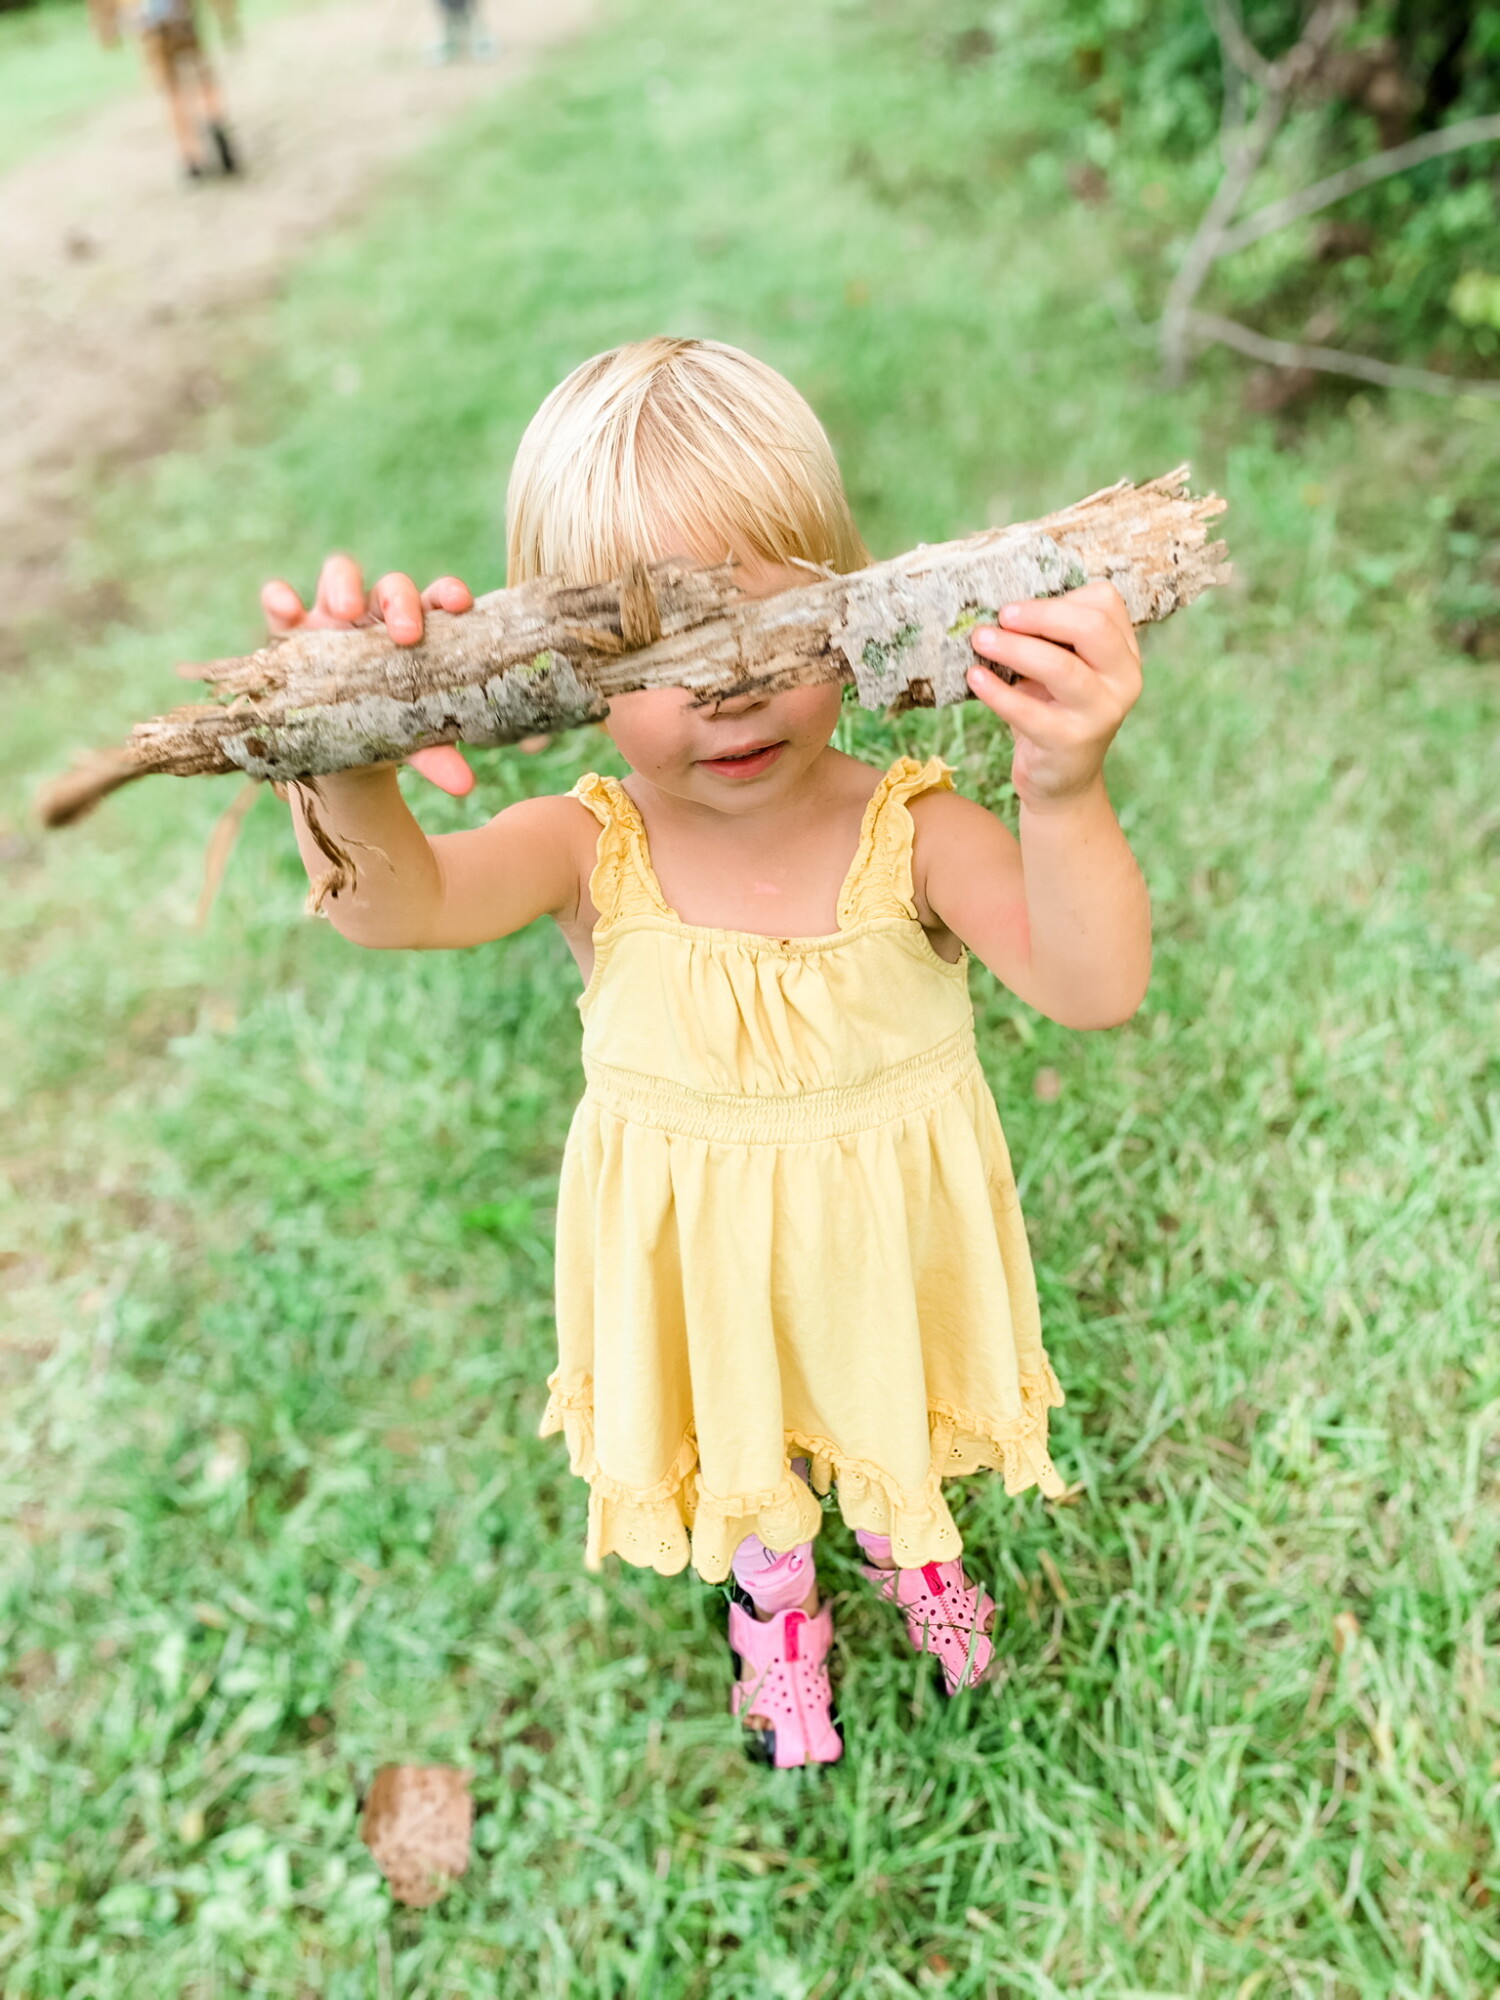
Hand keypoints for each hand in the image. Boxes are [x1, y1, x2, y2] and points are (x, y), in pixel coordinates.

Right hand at [261, 554, 476, 794]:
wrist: (337, 752)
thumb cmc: (386, 731)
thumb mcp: (410, 743)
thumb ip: (436, 756)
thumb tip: (465, 785)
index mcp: (418, 633)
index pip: (437, 599)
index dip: (448, 593)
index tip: (459, 603)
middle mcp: (377, 616)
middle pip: (392, 586)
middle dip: (400, 601)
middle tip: (406, 634)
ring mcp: (331, 617)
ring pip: (339, 575)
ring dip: (344, 586)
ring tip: (345, 613)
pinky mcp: (290, 629)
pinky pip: (279, 601)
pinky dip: (280, 598)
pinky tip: (287, 610)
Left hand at [966, 582, 1141, 811]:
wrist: (1060, 780)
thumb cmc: (1054, 711)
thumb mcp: (1061, 668)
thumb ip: (1050, 638)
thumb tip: (1003, 609)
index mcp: (1124, 654)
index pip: (1105, 603)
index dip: (1060, 598)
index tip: (1020, 608)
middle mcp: (1123, 681)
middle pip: (1092, 628)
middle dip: (1041, 615)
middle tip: (1001, 615)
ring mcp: (1101, 713)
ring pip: (1061, 667)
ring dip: (1015, 648)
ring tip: (980, 639)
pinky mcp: (1070, 742)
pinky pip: (1029, 711)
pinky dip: (997, 691)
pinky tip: (975, 677)